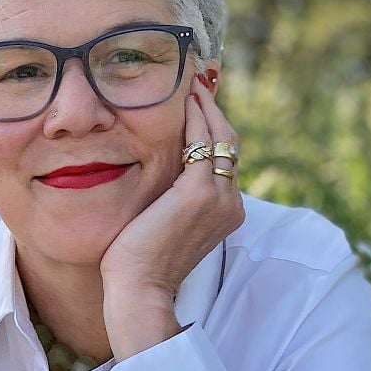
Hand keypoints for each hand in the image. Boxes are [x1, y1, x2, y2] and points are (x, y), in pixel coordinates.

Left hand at [100, 75, 244, 360]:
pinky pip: (200, 140)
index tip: (195, 101)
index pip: (224, 156)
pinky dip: (193, 116)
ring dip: (203, 106)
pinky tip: (180, 99)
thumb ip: (173, 197)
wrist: (140, 290)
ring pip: (218, 135)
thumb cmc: (141, 263)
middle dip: (212, 108)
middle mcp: (231, 201)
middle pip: (228, 140)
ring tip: (187, 82)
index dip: (211, 125)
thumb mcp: (165, 223)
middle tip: (194, 81)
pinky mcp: (199, 191)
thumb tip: (159, 177)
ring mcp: (219, 196)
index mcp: (227, 210)